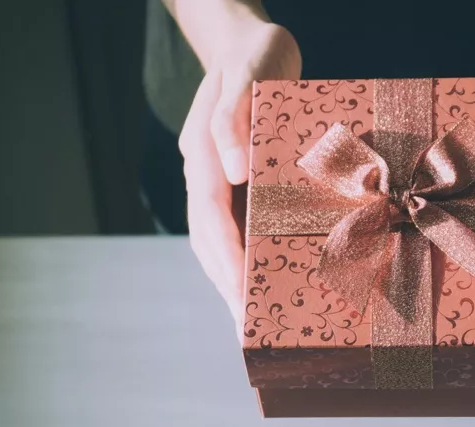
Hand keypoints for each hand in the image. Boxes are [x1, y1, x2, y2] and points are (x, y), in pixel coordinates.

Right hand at [179, 22, 300, 340]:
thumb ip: (232, 117)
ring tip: (254, 321)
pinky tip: (270, 278)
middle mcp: (210, 175)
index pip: (211, 219)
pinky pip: (243, 225)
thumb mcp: (248, 75)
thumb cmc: (255, 57)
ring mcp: (223, 181)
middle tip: (248, 332)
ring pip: (223, 239)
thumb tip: (234, 169)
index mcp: (205, 156)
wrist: (251, 45)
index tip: (240, 299)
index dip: (226, 261)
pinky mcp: (242, 181)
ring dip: (235, 281)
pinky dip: (251, 256)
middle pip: (211, 241)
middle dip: (228, 287)